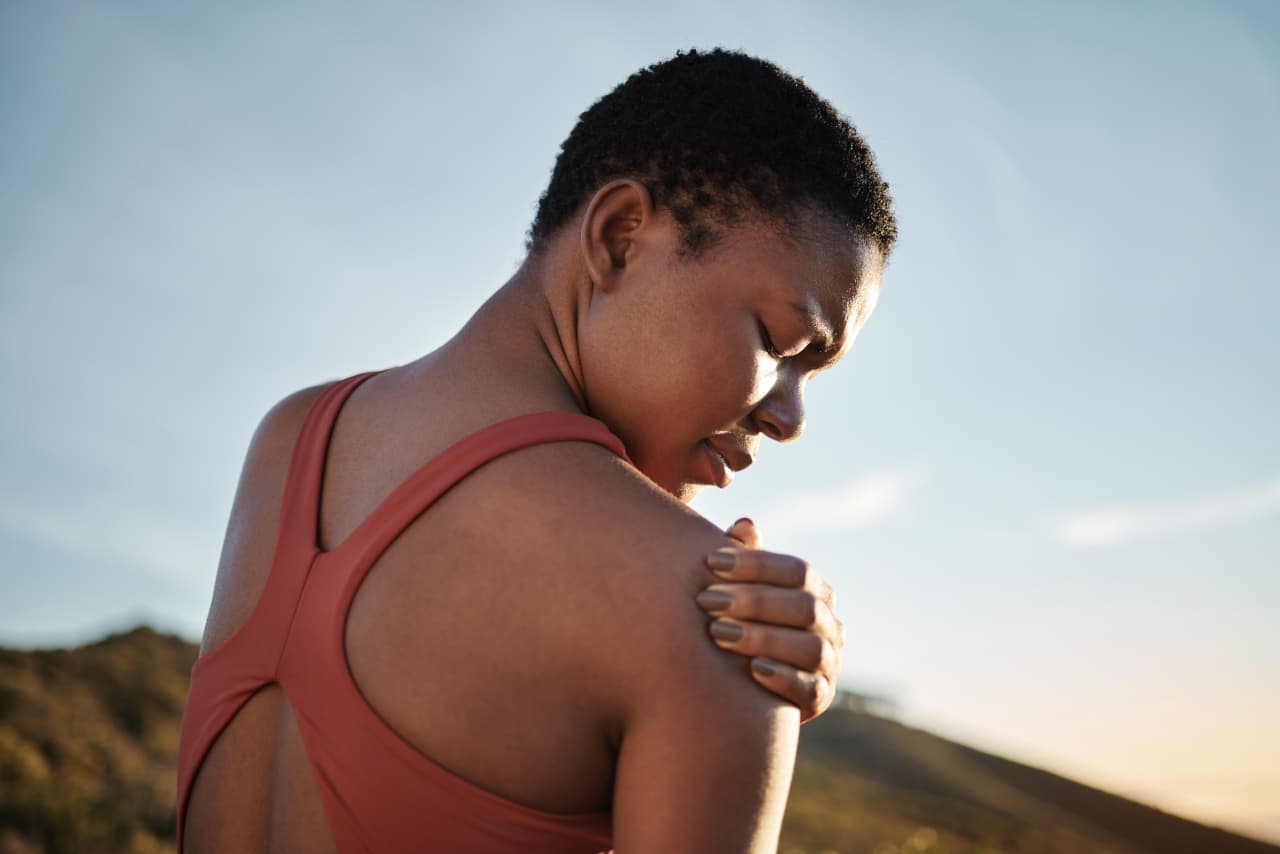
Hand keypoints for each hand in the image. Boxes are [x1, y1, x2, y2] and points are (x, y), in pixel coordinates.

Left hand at [696, 518, 843, 722]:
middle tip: (706, 600)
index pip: (797, 571)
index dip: (756, 564)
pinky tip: (752, 670)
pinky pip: (811, 689)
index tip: (711, 562)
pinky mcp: (821, 697)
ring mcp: (829, 663)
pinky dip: (784, 678)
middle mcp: (830, 625)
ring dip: (763, 638)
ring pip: (809, 647)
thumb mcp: (739, 591)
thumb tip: (745, 524)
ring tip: (718, 634)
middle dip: (753, 601)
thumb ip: (743, 560)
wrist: (742, 688)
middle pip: (804, 607)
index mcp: (815, 593)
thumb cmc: (738, 623)